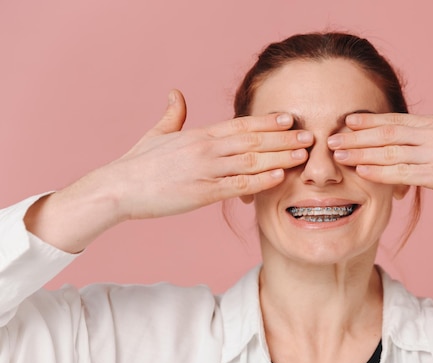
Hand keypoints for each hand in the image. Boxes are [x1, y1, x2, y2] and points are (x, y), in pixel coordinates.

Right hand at [25, 90, 312, 251]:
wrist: (118, 188)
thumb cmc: (138, 163)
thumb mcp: (157, 134)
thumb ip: (173, 114)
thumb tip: (175, 93)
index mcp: (199, 135)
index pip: (240, 124)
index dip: (267, 121)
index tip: (289, 118)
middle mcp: (206, 149)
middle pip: (253, 140)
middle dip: (283, 138)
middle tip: (309, 136)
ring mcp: (206, 171)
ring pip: (251, 161)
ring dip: (280, 157)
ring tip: (304, 156)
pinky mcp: (202, 193)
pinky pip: (238, 185)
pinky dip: (261, 181)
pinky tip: (279, 177)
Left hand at [328, 69, 432, 203]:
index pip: (397, 119)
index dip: (370, 120)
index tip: (348, 120)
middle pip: (387, 134)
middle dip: (356, 136)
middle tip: (331, 138)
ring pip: (390, 152)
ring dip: (361, 154)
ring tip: (338, 155)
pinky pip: (404, 173)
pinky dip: (381, 172)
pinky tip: (363, 173)